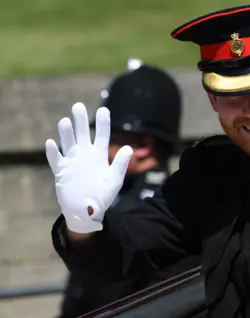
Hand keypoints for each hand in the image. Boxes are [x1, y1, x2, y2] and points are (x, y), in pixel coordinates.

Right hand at [45, 102, 132, 232]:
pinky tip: (51, 143)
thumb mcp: (114, 180)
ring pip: (68, 143)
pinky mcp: (61, 172)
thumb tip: (129, 148)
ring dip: (66, 133)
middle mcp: (85, 155)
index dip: (103, 123)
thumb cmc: (103, 196)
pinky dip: (53, 152)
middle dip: (80, 121)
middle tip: (78, 106)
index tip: (104, 110)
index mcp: (99, 156)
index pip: (102, 136)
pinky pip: (56, 160)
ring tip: (65, 121)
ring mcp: (72, 162)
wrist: (87, 211)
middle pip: (82, 134)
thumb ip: (120, 164)